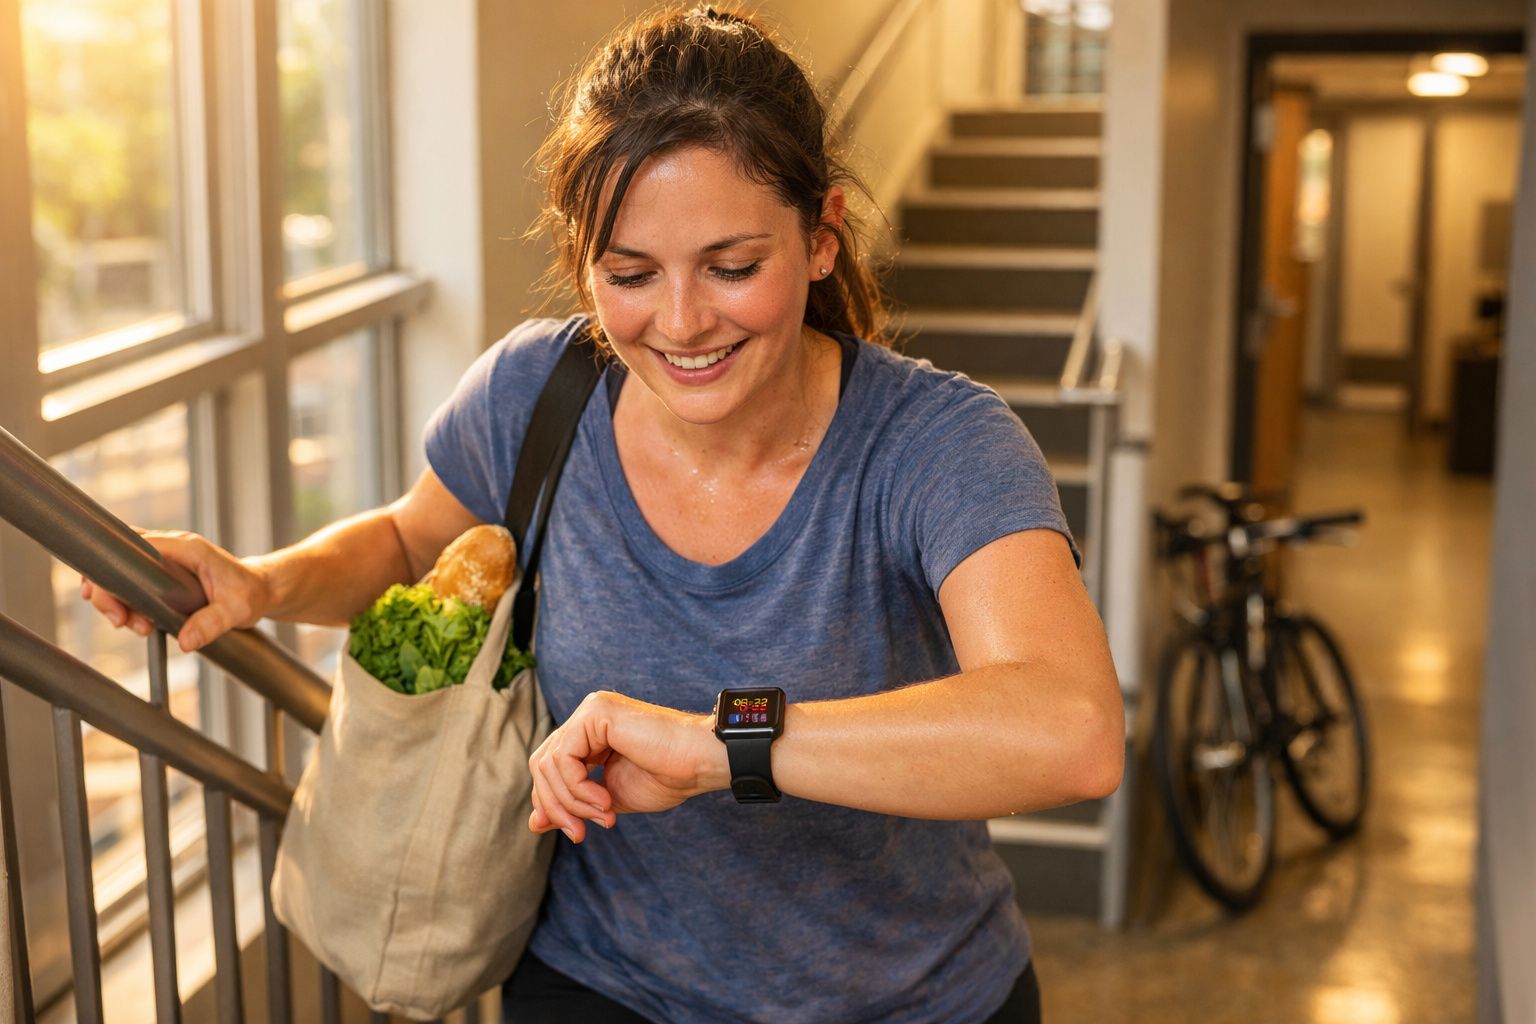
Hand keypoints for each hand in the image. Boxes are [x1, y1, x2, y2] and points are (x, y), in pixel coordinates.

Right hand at [80, 530, 272, 652]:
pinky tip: (137, 622)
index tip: (112, 603)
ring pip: (123, 571)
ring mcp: (167, 560)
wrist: (263, 590)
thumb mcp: (237, 610)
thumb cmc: (252, 593)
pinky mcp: (165, 573)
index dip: (113, 571)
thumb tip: (186, 642)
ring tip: (137, 627)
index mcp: (186, 547)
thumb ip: (212, 623)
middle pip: (119, 558)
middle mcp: (172, 548)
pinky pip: (134, 581)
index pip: (133, 547)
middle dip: (110, 591)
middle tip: (122, 621)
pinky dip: (127, 601)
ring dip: (119, 600)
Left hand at [527, 691, 728, 843]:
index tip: (576, 833)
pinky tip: (605, 802)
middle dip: (556, 806)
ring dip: (572, 802)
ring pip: (549, 764)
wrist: (698, 763)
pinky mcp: (596, 713)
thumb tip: (534, 823)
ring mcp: (590, 711)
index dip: (553, 804)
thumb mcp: (607, 800)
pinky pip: (564, 758)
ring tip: (605, 815)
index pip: (549, 767)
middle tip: (581, 833)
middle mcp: (586, 717)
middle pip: (542, 765)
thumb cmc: (666, 777)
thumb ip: (571, 805)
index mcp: (590, 734)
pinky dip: (578, 788)